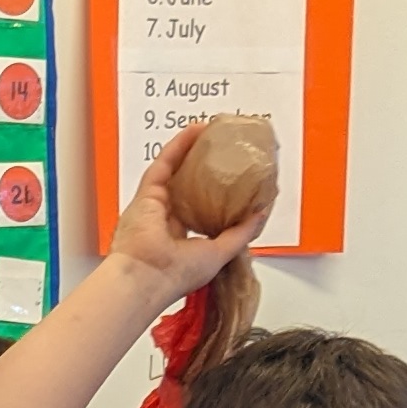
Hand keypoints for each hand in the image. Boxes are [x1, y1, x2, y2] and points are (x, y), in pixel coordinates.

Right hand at [104, 120, 271, 300]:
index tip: (235, 181)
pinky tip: (194, 131)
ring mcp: (155, 205)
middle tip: (223, 152)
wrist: (146, 276)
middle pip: (188, 186)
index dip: (218, 194)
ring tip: (212, 133)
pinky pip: (164, 163)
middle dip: (205, 168)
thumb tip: (260, 213)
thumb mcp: (221, 253)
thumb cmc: (175, 275)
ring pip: (176, 171)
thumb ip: (241, 233)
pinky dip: (179, 145)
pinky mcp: (146, 193)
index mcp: (182, 241)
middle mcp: (166, 221)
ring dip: (193, 151)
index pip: (202, 211)